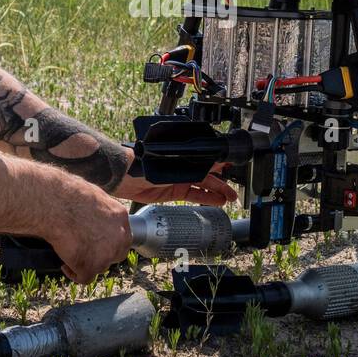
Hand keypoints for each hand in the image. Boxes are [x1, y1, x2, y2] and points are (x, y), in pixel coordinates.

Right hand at [42, 173, 132, 282]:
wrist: (56, 205)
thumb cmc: (68, 195)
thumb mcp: (93, 196)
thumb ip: (101, 211)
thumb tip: (94, 216)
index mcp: (120, 216)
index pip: (122, 235)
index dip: (109, 240)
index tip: (96, 240)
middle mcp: (119, 236)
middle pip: (116, 254)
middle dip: (102, 254)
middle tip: (85, 249)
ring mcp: (106, 254)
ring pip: (100, 266)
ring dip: (87, 262)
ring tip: (71, 253)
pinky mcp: (90, 266)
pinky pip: (84, 278)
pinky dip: (74, 274)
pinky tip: (65, 265)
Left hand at [112, 155, 237, 206]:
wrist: (124, 176)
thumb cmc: (143, 163)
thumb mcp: (170, 163)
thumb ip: (191, 166)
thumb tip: (211, 163)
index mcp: (182, 155)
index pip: (206, 159)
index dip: (219, 164)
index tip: (231, 166)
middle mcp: (182, 166)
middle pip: (207, 175)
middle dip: (221, 182)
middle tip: (233, 191)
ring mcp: (178, 178)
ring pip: (202, 185)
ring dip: (216, 192)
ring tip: (229, 198)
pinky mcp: (173, 191)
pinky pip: (193, 194)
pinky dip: (205, 198)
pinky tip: (216, 201)